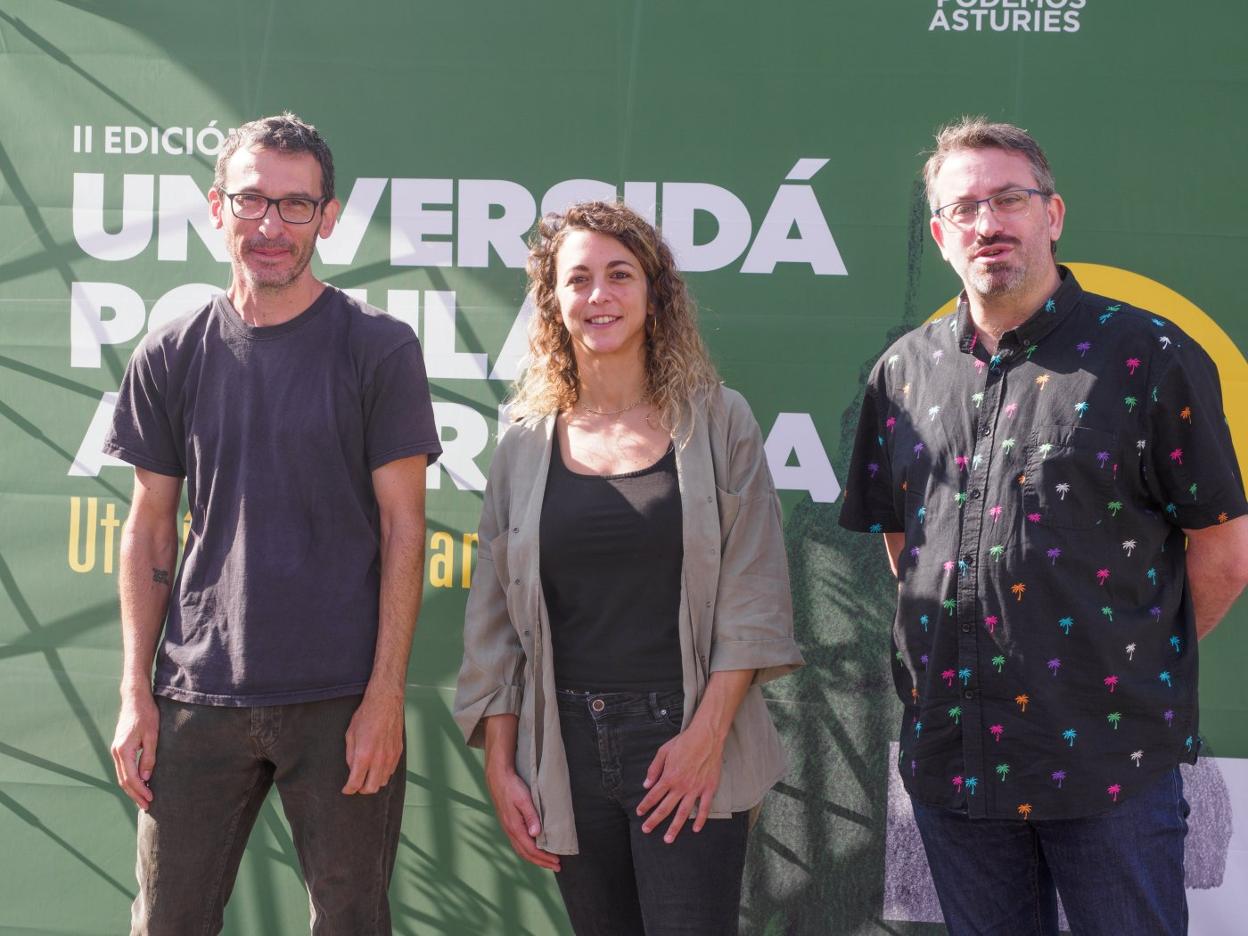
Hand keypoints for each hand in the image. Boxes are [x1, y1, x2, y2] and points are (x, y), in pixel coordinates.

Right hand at [111, 688, 158, 809]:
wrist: (135, 699)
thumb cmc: (146, 714)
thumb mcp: (153, 735)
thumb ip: (149, 757)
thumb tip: (147, 778)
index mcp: (123, 750)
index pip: (130, 778)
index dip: (140, 791)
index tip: (150, 800)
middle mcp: (116, 752)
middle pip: (123, 780)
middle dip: (135, 794)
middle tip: (147, 806)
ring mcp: (116, 750)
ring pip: (122, 776)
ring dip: (132, 789)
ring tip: (143, 799)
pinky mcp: (119, 748)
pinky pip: (123, 769)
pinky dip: (130, 779)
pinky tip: (139, 784)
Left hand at [343, 691, 404, 794]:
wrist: (385, 703)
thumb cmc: (367, 715)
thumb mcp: (350, 735)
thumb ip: (350, 755)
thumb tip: (352, 769)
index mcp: (364, 755)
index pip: (356, 782)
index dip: (349, 789)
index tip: (346, 789)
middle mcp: (379, 759)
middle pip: (371, 788)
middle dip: (362, 790)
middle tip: (356, 785)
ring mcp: (390, 756)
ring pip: (383, 781)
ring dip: (374, 782)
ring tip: (368, 775)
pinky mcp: (398, 752)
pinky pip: (391, 770)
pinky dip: (383, 773)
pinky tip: (378, 766)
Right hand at [486, 766, 560, 870]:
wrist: (498, 778)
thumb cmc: (512, 787)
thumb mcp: (524, 800)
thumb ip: (531, 816)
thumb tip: (536, 834)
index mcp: (515, 827)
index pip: (531, 849)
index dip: (544, 858)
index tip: (557, 862)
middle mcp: (510, 831)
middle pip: (526, 854)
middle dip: (542, 862)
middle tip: (556, 867)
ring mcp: (508, 829)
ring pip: (521, 850)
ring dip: (535, 858)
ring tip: (547, 862)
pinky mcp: (508, 824)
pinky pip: (518, 844)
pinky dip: (528, 851)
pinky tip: (534, 849)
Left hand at [636, 720, 723, 843]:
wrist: (706, 737)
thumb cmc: (684, 742)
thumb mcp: (664, 751)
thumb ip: (654, 769)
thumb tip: (646, 784)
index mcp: (669, 777)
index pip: (653, 796)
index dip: (645, 805)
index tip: (639, 813)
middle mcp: (681, 786)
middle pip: (665, 808)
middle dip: (654, 821)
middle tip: (646, 830)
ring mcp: (695, 789)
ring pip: (683, 813)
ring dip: (675, 827)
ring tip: (668, 839)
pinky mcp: (709, 789)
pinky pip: (704, 808)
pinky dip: (700, 819)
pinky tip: (696, 829)